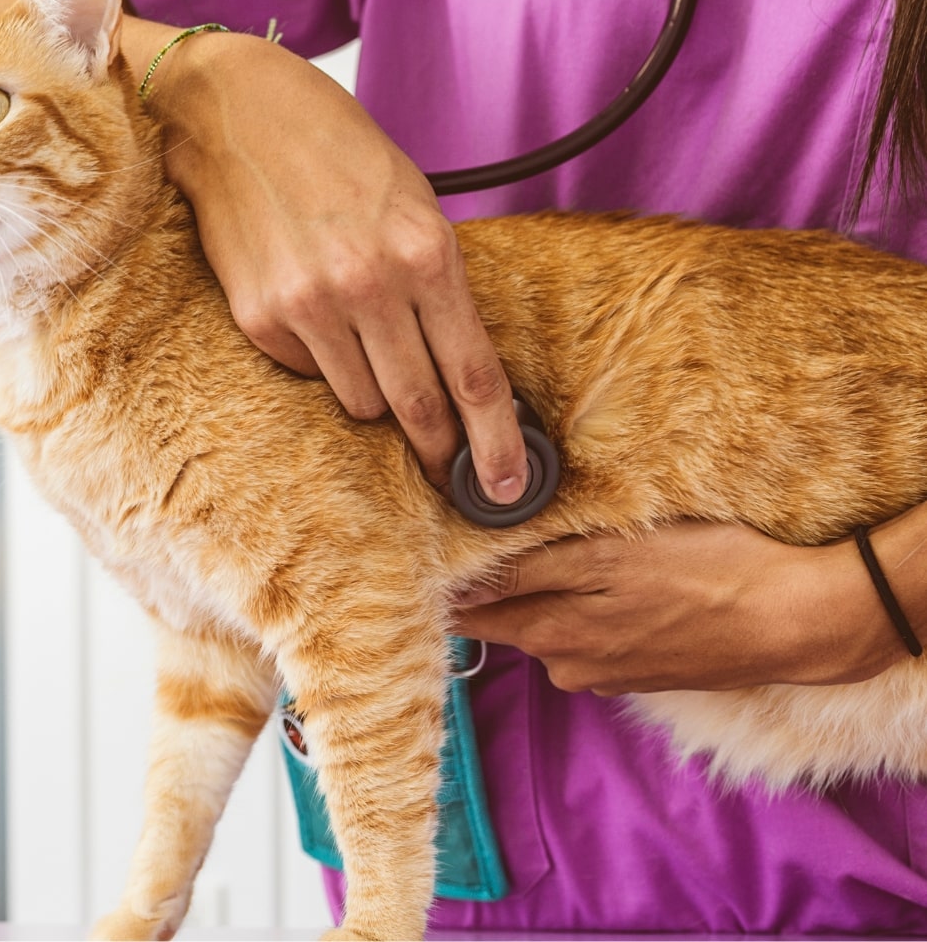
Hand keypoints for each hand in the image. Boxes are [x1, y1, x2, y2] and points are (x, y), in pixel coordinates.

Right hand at [154, 32, 526, 500]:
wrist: (235, 114)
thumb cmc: (334, 150)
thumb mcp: (412, 203)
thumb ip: (436, 283)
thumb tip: (458, 371)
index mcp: (426, 253)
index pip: (474, 376)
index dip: (496, 442)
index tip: (505, 487)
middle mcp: (370, 286)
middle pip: (419, 406)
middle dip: (438, 449)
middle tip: (448, 472)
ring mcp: (309, 306)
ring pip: (359, 402)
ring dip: (371, 391)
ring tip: (358, 339)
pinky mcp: (259, 317)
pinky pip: (307, 373)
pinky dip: (318, 359)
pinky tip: (308, 306)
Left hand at [452, 521, 900, 693]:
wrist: (797, 621)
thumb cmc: (709, 576)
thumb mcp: (609, 556)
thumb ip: (531, 572)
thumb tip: (462, 582)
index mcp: (553, 635)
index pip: (470, 616)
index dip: (443, 587)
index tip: (418, 559)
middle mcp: (571, 665)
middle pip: (507, 622)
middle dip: (487, 588)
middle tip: (471, 542)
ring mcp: (609, 673)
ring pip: (552, 627)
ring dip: (542, 595)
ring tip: (542, 551)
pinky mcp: (643, 668)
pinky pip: (593, 635)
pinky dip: (587, 609)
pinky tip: (605, 583)